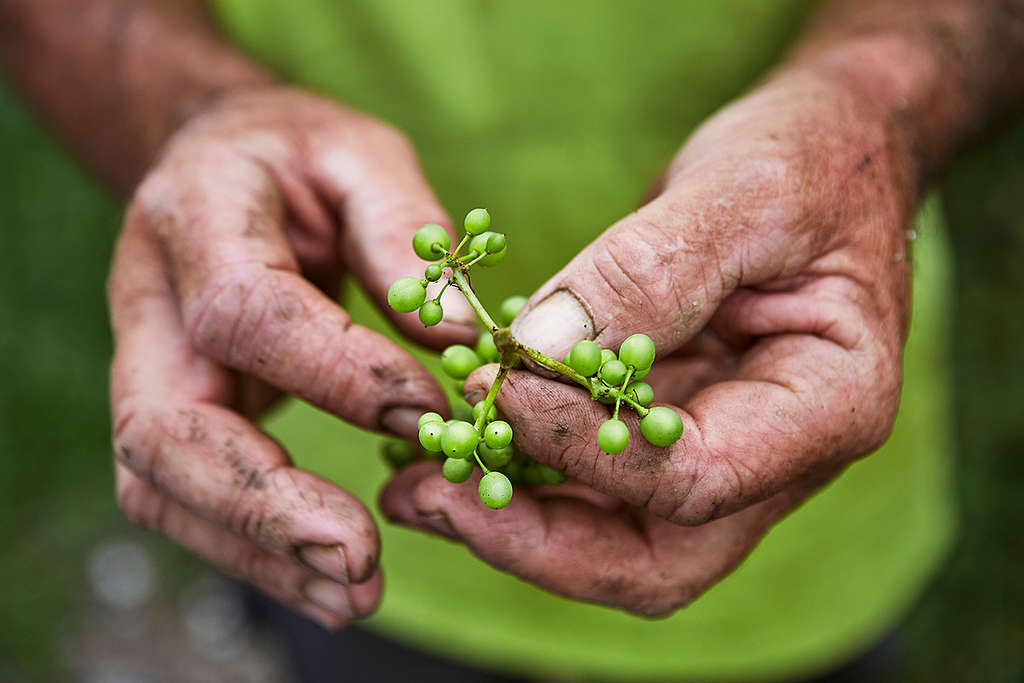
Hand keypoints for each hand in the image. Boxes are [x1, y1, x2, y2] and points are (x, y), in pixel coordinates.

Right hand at [109, 86, 475, 627]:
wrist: (218, 164)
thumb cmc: (298, 156)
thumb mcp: (359, 154)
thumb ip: (401, 230)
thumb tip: (453, 337)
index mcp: (196, 214)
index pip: (244, 310)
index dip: (333, 371)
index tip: (427, 415)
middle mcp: (149, 301)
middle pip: (167, 426)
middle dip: (265, 503)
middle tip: (362, 559)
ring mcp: (146, 364)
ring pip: (162, 483)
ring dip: (257, 550)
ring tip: (354, 593)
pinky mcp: (169, 411)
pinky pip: (186, 498)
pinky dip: (253, 551)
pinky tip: (326, 582)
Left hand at [382, 69, 914, 615]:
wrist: (829, 150)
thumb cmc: (809, 158)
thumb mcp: (740, 193)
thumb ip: (645, 274)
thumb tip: (533, 355)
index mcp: (830, 409)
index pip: (693, 476)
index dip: (584, 446)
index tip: (500, 382)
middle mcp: (778, 456)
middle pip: (656, 559)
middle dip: (535, 544)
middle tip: (430, 499)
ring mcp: (722, 447)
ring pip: (616, 537)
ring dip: (515, 520)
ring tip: (415, 483)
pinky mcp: (672, 422)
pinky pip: (595, 476)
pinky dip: (526, 465)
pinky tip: (457, 435)